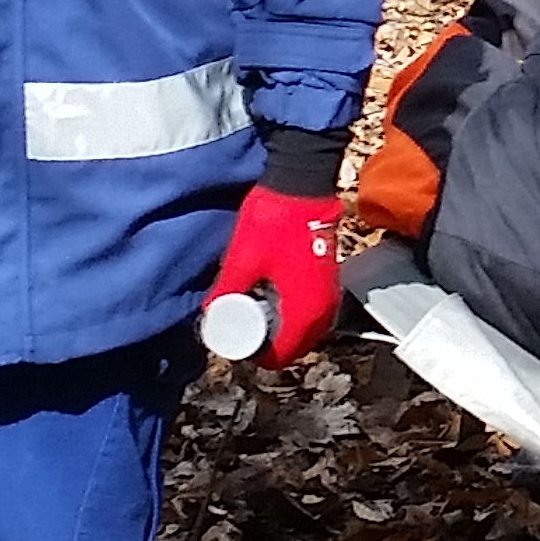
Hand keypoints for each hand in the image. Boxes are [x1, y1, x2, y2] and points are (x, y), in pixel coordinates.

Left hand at [200, 126, 345, 364]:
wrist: (302, 184)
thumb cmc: (275, 220)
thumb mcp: (243, 259)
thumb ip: (226, 292)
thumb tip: (210, 315)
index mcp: (303, 312)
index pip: (279, 356)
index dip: (254, 355)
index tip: (234, 340)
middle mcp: (323, 310)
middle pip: (295, 347)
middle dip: (268, 345)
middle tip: (240, 329)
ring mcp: (329, 295)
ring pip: (305, 331)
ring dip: (282, 330)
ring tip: (253, 313)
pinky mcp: (328, 280)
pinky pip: (312, 313)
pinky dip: (293, 315)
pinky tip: (271, 297)